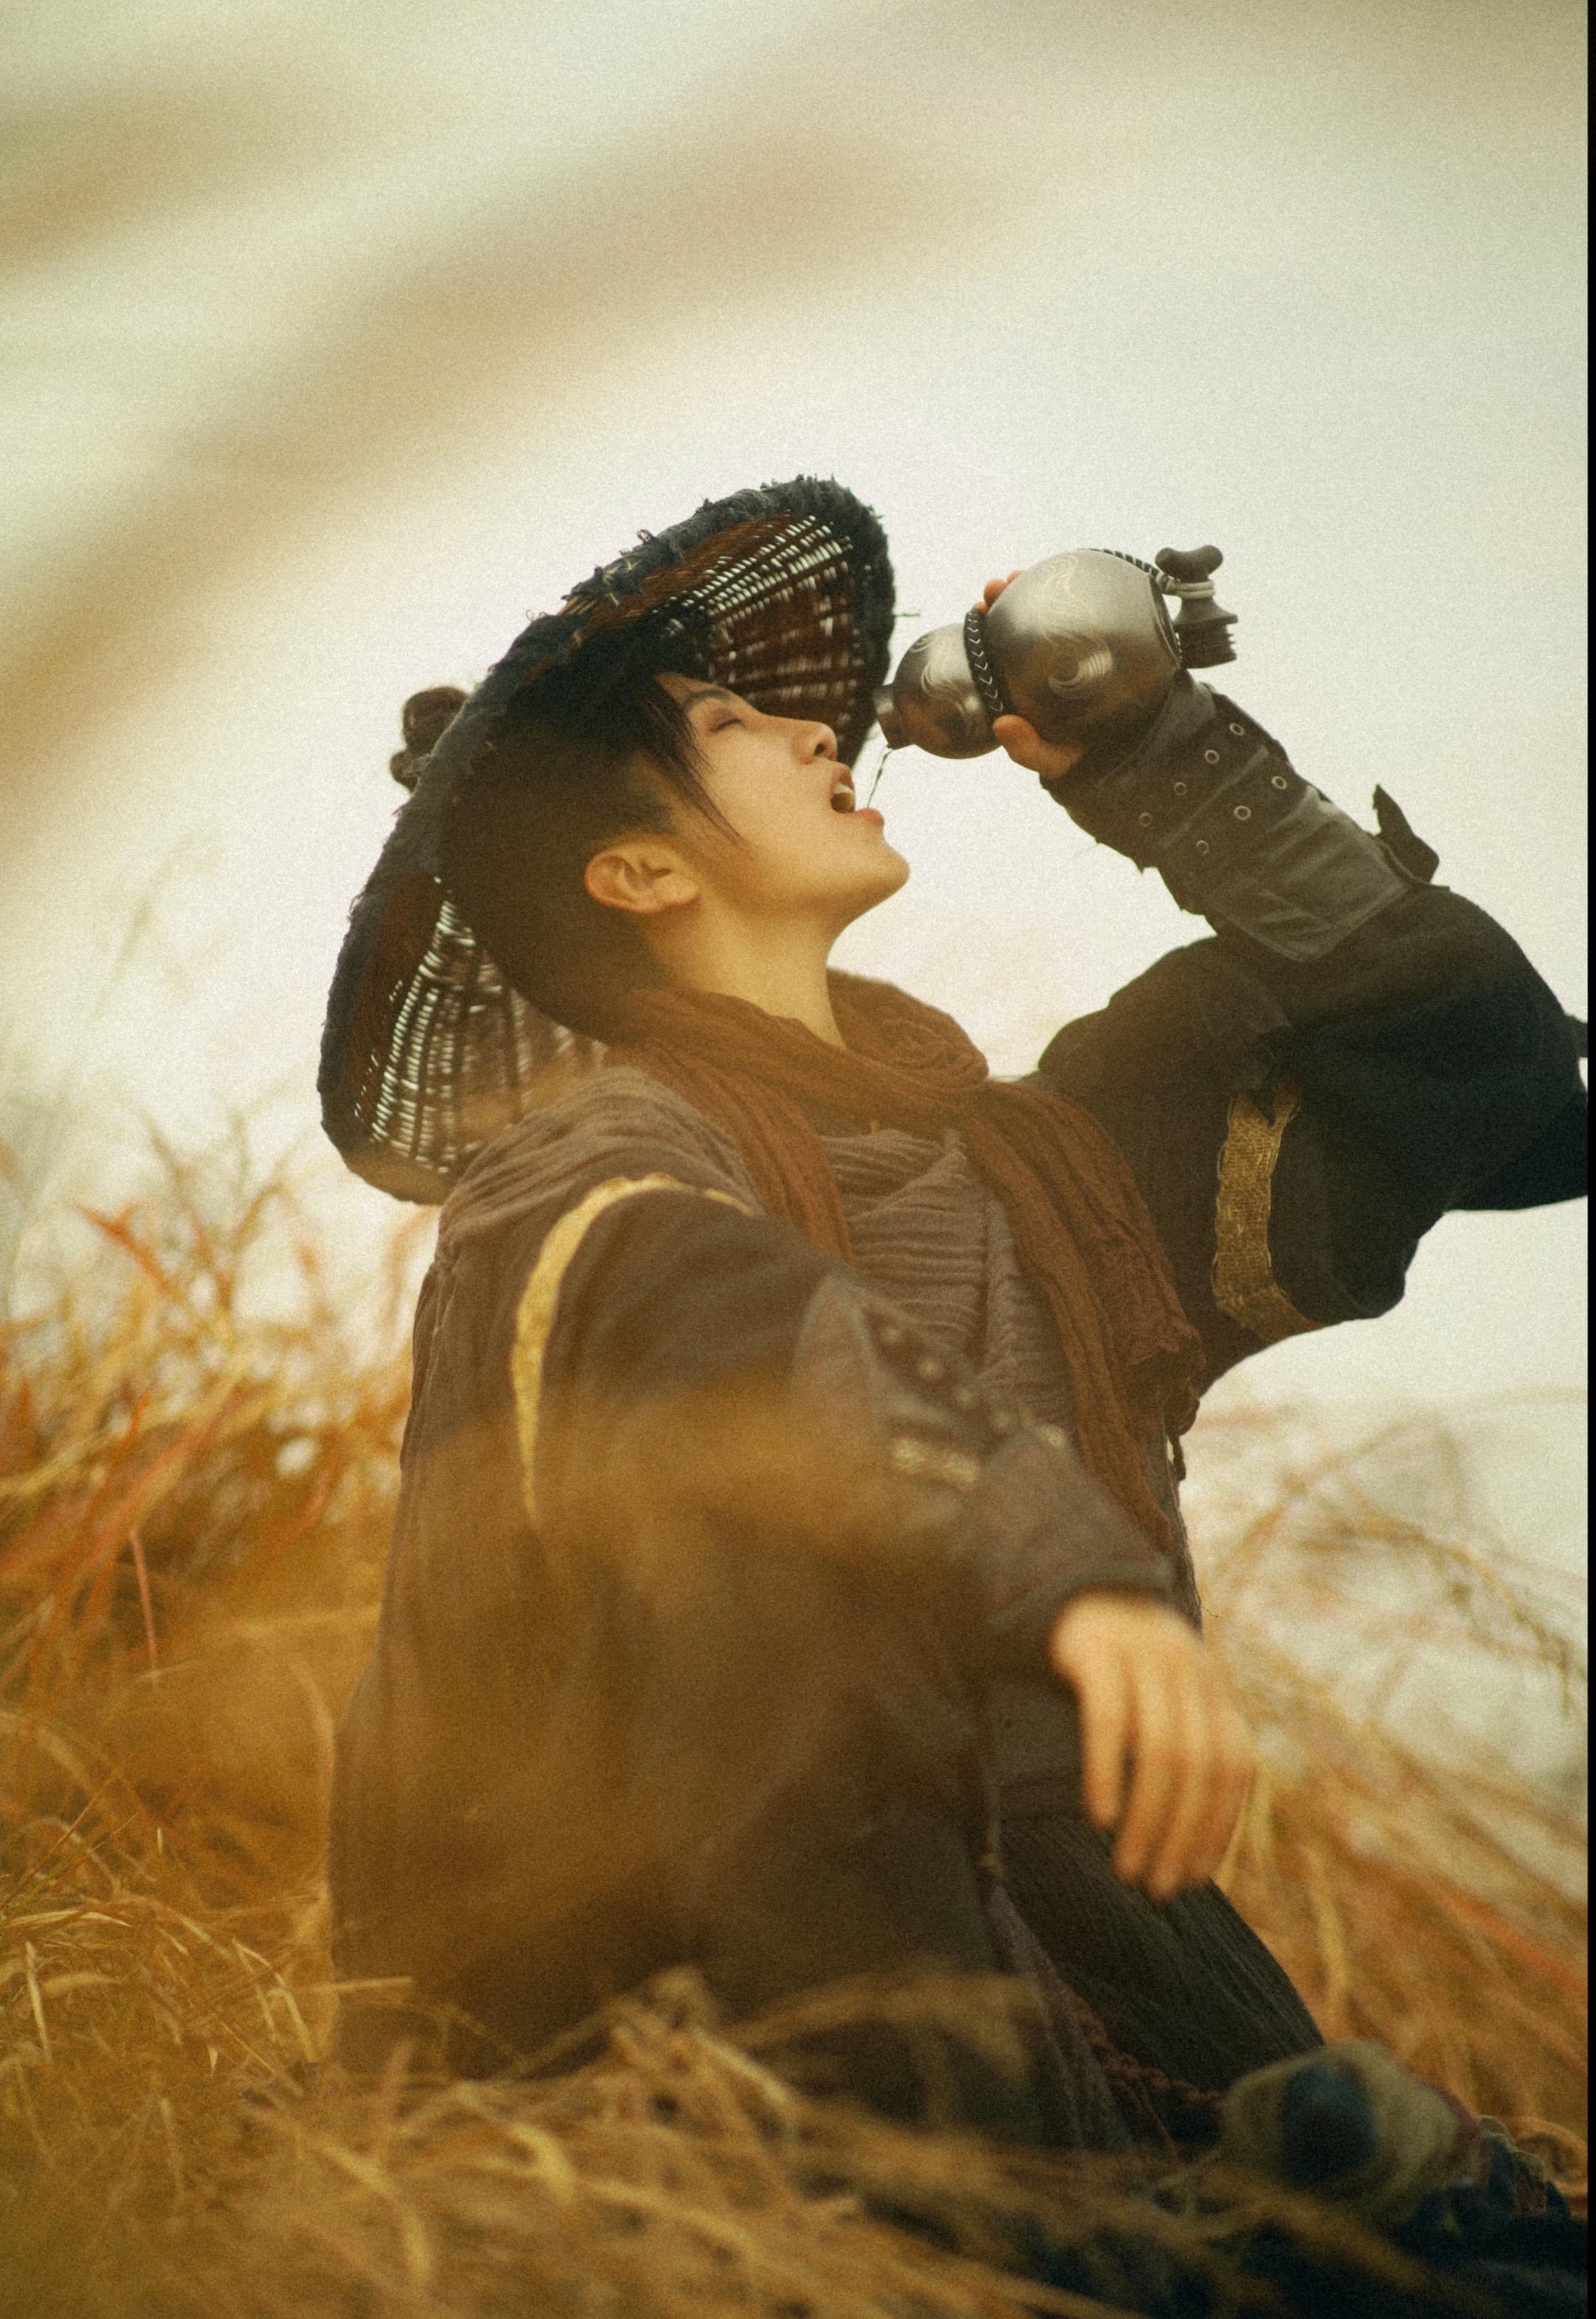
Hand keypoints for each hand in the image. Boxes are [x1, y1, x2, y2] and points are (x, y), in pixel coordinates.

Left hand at [972, 571, 1088, 783]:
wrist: (1126, 746)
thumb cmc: (1078, 753)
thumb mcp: (1051, 758)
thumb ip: (1028, 750)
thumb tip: (1003, 726)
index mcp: (1016, 686)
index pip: (993, 651)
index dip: (982, 629)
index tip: (978, 609)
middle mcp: (1033, 664)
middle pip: (1010, 625)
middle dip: (999, 601)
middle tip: (995, 588)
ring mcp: (1060, 650)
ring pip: (1038, 612)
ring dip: (1025, 589)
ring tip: (1016, 576)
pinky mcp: (1089, 642)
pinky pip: (1074, 612)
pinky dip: (1063, 591)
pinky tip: (1056, 575)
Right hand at [1046, 1590, 1253, 1899]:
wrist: (1074, 1586)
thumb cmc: (1120, 1664)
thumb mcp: (1165, 1696)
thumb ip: (1186, 1746)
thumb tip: (1191, 1843)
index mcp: (1213, 1685)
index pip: (1233, 1767)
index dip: (1219, 1826)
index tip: (1192, 1878)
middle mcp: (1188, 1667)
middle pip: (1198, 1765)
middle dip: (1181, 1834)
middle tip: (1156, 1887)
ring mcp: (1144, 1655)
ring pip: (1160, 1748)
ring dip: (1146, 1818)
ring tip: (1126, 1867)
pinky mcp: (1098, 1650)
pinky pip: (1108, 1717)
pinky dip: (1108, 1770)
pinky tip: (1099, 1815)